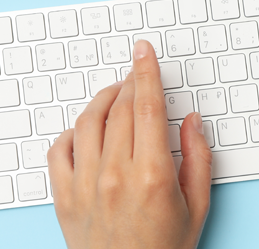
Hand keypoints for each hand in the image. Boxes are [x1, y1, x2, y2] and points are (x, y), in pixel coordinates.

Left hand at [47, 40, 212, 248]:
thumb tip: (191, 122)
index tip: (143, 51)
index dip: (146, 71)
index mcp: (153, 175)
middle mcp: (115, 174)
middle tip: (137, 73)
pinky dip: (72, 131)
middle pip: (119, 108)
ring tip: (115, 95)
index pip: (147, 106)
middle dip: (129, 82)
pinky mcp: (64, 196)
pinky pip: (60, 149)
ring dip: (103, 99)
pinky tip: (87, 130)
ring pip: (88, 121)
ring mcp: (85, 184)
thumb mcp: (197, 208)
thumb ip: (199, 160)